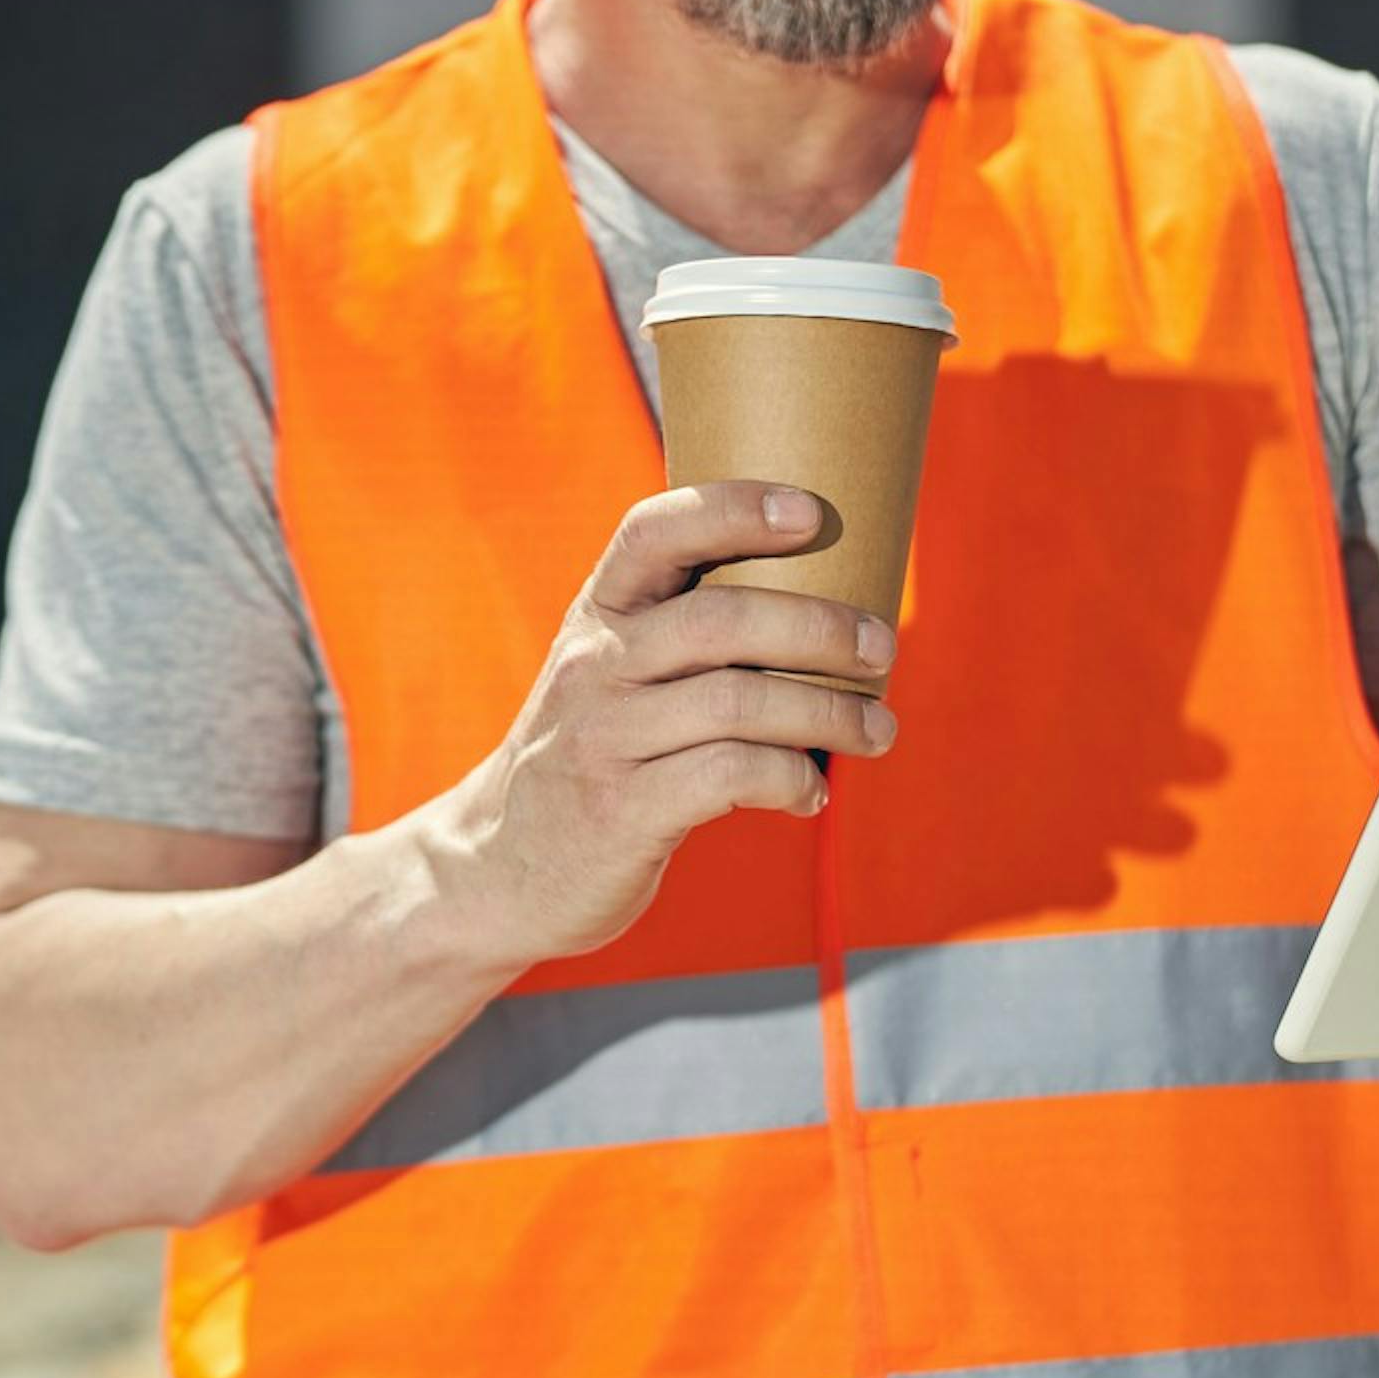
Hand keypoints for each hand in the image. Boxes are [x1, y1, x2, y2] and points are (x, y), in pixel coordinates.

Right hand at [424, 482, 896, 961]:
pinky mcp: (622, 811)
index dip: (732, 509)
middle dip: (820, 628)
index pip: (654, 532)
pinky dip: (791, 780)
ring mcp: (603, 739)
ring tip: (877, 730)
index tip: (810, 511)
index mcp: (596, 617)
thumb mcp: (607, 680)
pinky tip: (811, 792)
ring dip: (828, 713)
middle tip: (882, 647)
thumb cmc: (589, 763)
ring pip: (739, 701)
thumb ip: (682, 642)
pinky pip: (731, 777)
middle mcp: (593, 667)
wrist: (496, 869)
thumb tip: (829, 624)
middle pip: (722, 620)